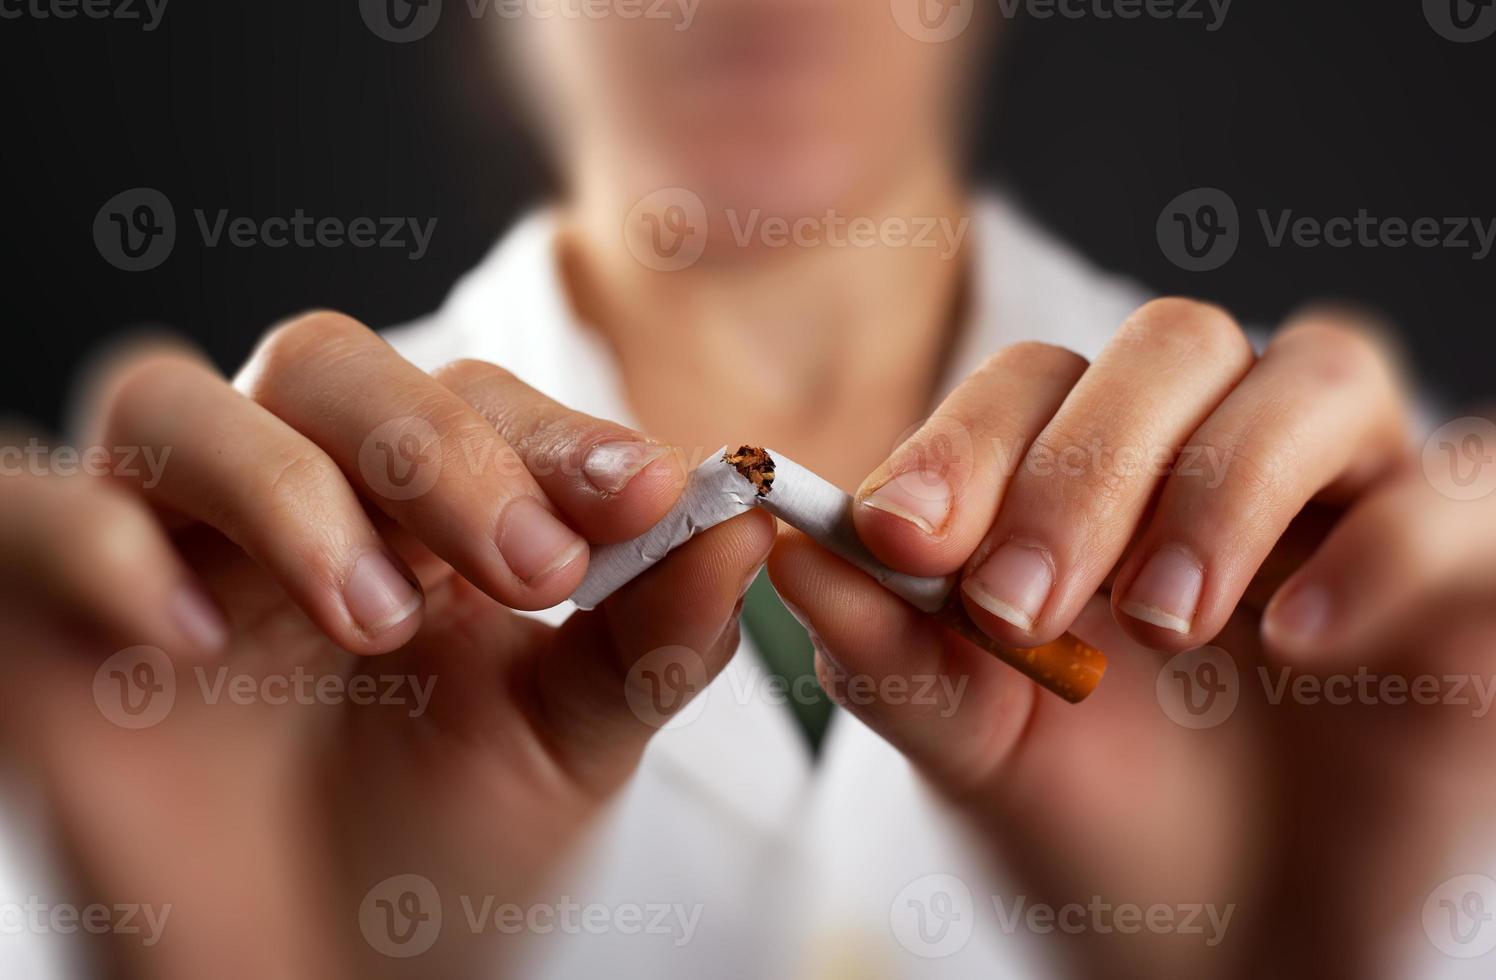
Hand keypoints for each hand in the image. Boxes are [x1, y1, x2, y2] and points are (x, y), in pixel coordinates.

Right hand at [0, 312, 772, 978]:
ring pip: (169, 399)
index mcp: (414, 511)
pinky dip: (98, 540)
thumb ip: (652, 635)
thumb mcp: (570, 747)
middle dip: (431, 446)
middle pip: (322, 362)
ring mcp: (161, 547)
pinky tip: (192, 634)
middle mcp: (284, 501)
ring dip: (285, 485)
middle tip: (527, 567)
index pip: (470, 397)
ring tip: (374, 617)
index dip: (550, 431)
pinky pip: (23, 507)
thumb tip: (748, 523)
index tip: (645, 491)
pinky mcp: (44, 615)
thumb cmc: (446, 867)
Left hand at [770, 299, 1495, 979]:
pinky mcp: (1464, 569)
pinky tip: (1304, 637)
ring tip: (1165, 621)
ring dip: (1226, 481)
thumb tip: (786, 549)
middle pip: (1171, 346)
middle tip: (1023, 603)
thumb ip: (891, 652)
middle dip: (1087, 465)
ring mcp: (1352, 495)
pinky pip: (1469, 487)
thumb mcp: (979, 749)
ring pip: (1322, 371)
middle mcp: (1222, 452)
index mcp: (1093, 475)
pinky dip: (1393, 538)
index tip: (905, 540)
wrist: (1227, 946)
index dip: (968, 442)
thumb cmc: (1094, 828)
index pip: (1032, 383)